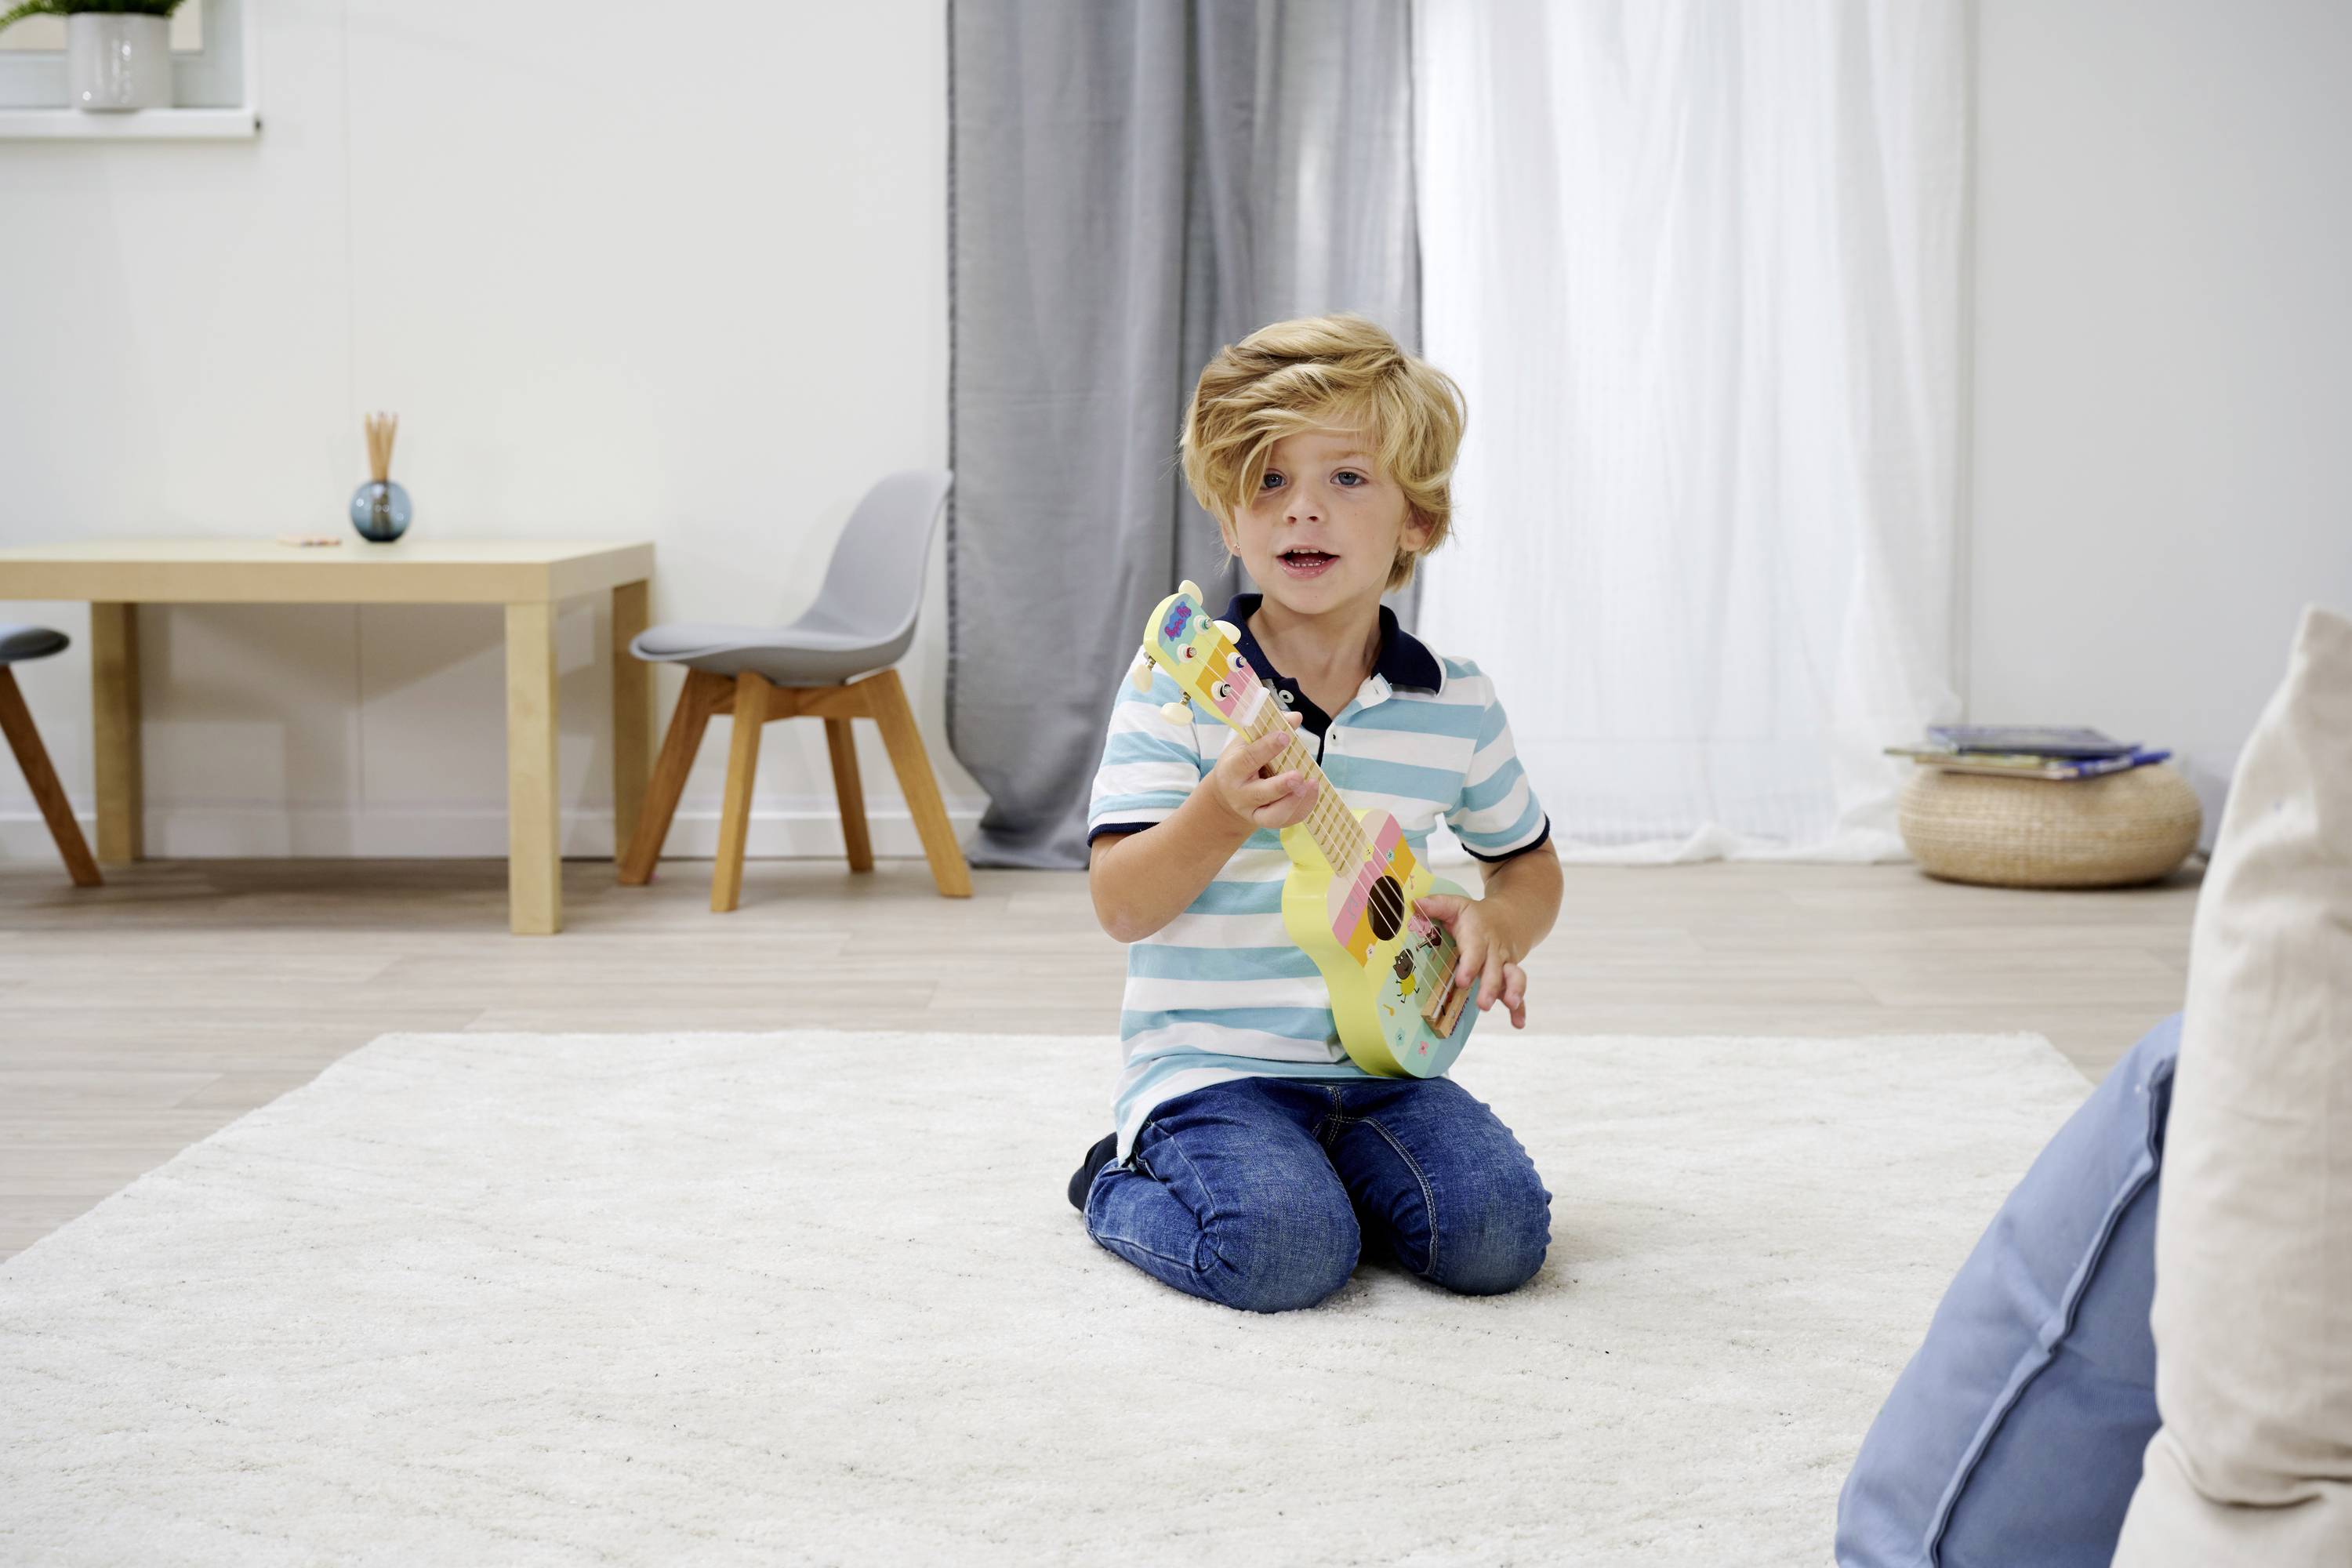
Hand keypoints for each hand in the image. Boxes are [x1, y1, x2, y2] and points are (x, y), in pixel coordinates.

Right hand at [1206, 712, 1318, 831]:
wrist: (1227, 794)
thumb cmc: (1241, 761)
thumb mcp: (1246, 742)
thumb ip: (1269, 729)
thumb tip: (1296, 717)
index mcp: (1232, 769)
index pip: (1247, 759)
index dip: (1266, 748)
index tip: (1285, 736)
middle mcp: (1240, 794)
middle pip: (1260, 793)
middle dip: (1281, 786)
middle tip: (1298, 776)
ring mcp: (1252, 811)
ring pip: (1273, 815)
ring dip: (1294, 802)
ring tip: (1311, 785)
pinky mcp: (1263, 822)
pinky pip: (1284, 821)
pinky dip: (1301, 809)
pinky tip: (1312, 792)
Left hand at [1414, 892, 1528, 1028]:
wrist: (1513, 917)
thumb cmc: (1477, 916)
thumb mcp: (1458, 905)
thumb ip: (1438, 905)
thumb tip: (1415, 904)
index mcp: (1479, 935)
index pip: (1475, 951)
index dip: (1470, 965)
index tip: (1462, 980)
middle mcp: (1495, 951)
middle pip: (1495, 969)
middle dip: (1490, 986)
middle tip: (1483, 1004)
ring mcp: (1506, 964)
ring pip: (1514, 977)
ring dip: (1514, 991)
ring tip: (1510, 1005)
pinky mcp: (1511, 975)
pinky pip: (1518, 990)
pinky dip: (1520, 1008)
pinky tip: (1518, 1023)